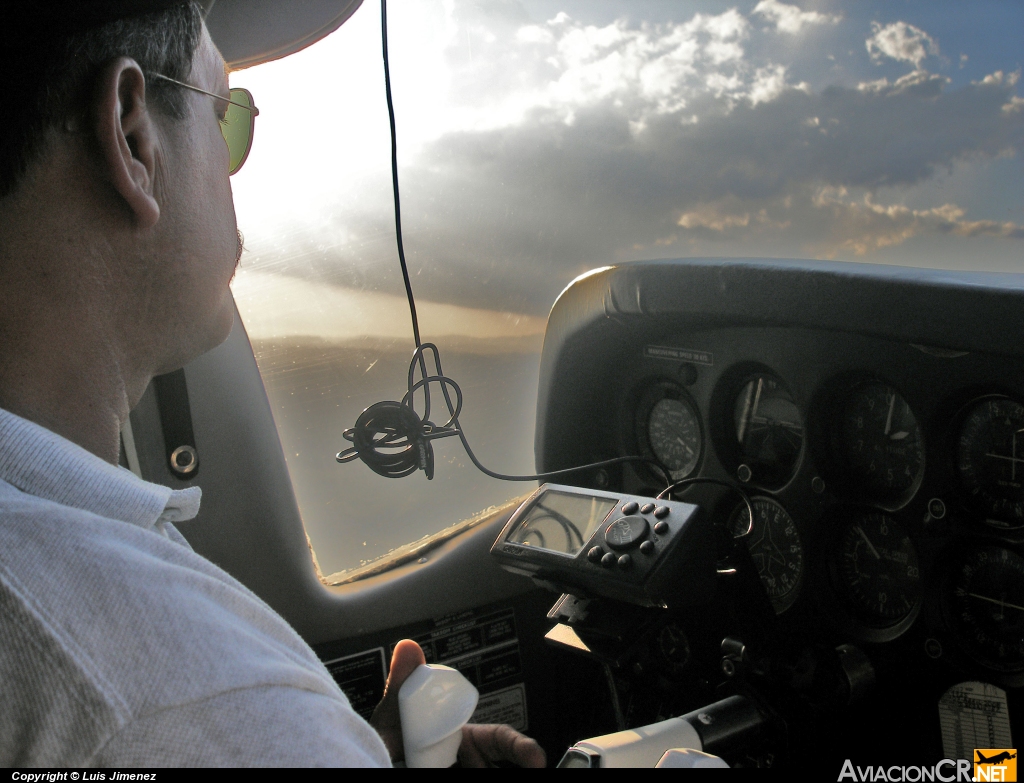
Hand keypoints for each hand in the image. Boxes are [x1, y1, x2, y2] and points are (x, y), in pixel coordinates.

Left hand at [369, 639, 545, 767]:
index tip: (534, 758)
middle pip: (503, 763)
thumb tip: (408, 646)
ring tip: (532, 773)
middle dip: (525, 762)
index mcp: (456, 742)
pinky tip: (522, 776)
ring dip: (515, 770)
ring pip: (498, 774)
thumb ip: (399, 690)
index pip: (497, 741)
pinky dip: (507, 777)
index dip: (519, 749)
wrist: (363, 769)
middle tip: (536, 770)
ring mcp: (462, 773)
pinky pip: (491, 780)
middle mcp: (465, 763)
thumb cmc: (378, 756)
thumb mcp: (390, 726)